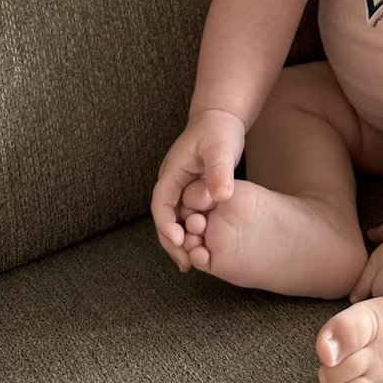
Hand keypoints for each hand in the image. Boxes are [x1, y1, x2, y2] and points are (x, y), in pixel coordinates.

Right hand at [151, 108, 245, 271]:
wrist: (221, 119)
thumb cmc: (218, 130)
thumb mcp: (220, 149)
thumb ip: (219, 171)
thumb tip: (221, 196)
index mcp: (171, 173)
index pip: (161, 205)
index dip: (167, 226)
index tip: (180, 242)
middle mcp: (172, 183)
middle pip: (164, 218)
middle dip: (172, 241)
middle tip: (186, 263)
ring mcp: (180, 188)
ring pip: (174, 220)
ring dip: (181, 240)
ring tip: (193, 263)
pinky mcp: (192, 192)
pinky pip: (187, 216)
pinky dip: (192, 232)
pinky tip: (203, 246)